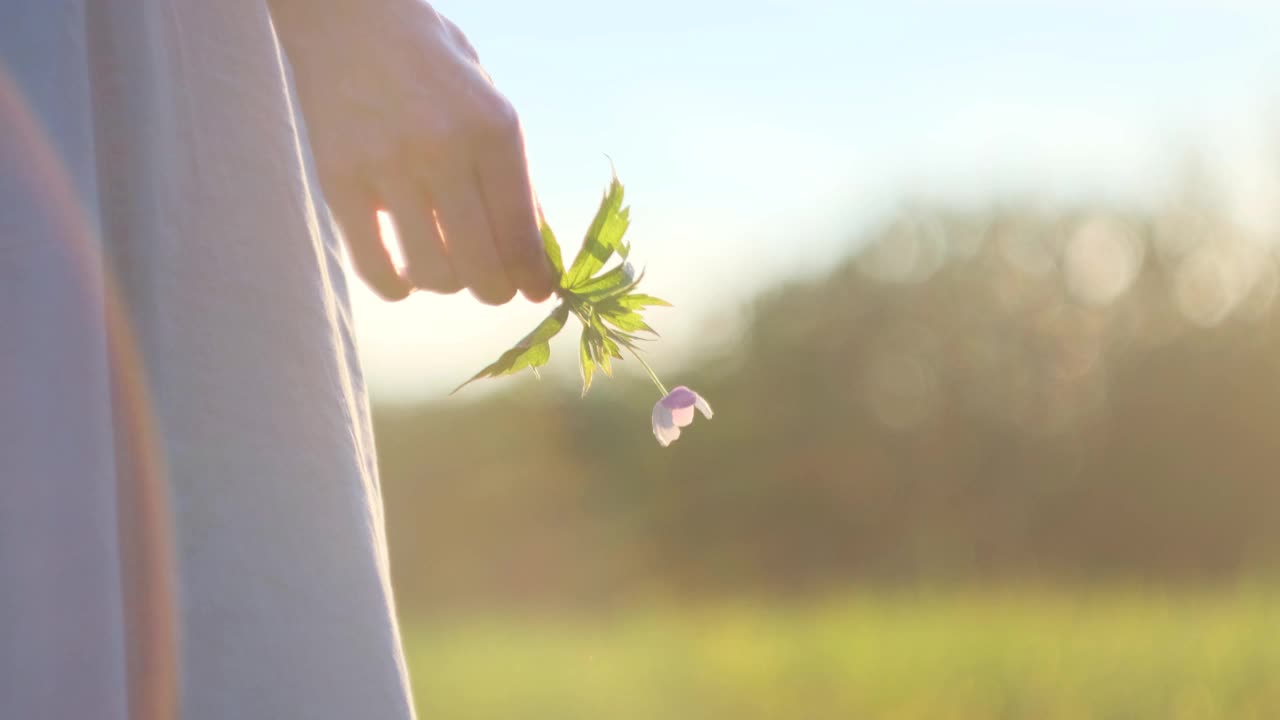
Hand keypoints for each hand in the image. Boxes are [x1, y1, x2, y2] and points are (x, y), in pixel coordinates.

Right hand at [270, 1, 553, 303]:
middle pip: (481, 266)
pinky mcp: (340, 180)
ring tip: (447, 267)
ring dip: (447, 284)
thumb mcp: (492, 106)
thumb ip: (513, 177)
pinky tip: (405, 280)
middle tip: (494, 288)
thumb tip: (534, 255)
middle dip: (495, 290)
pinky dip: (395, 286)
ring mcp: (387, 165)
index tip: (538, 293)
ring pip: (433, 272)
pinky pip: (373, 264)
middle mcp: (444, 148)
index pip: (521, 233)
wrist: (351, 20)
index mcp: (494, 129)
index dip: (534, 278)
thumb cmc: (436, 68)